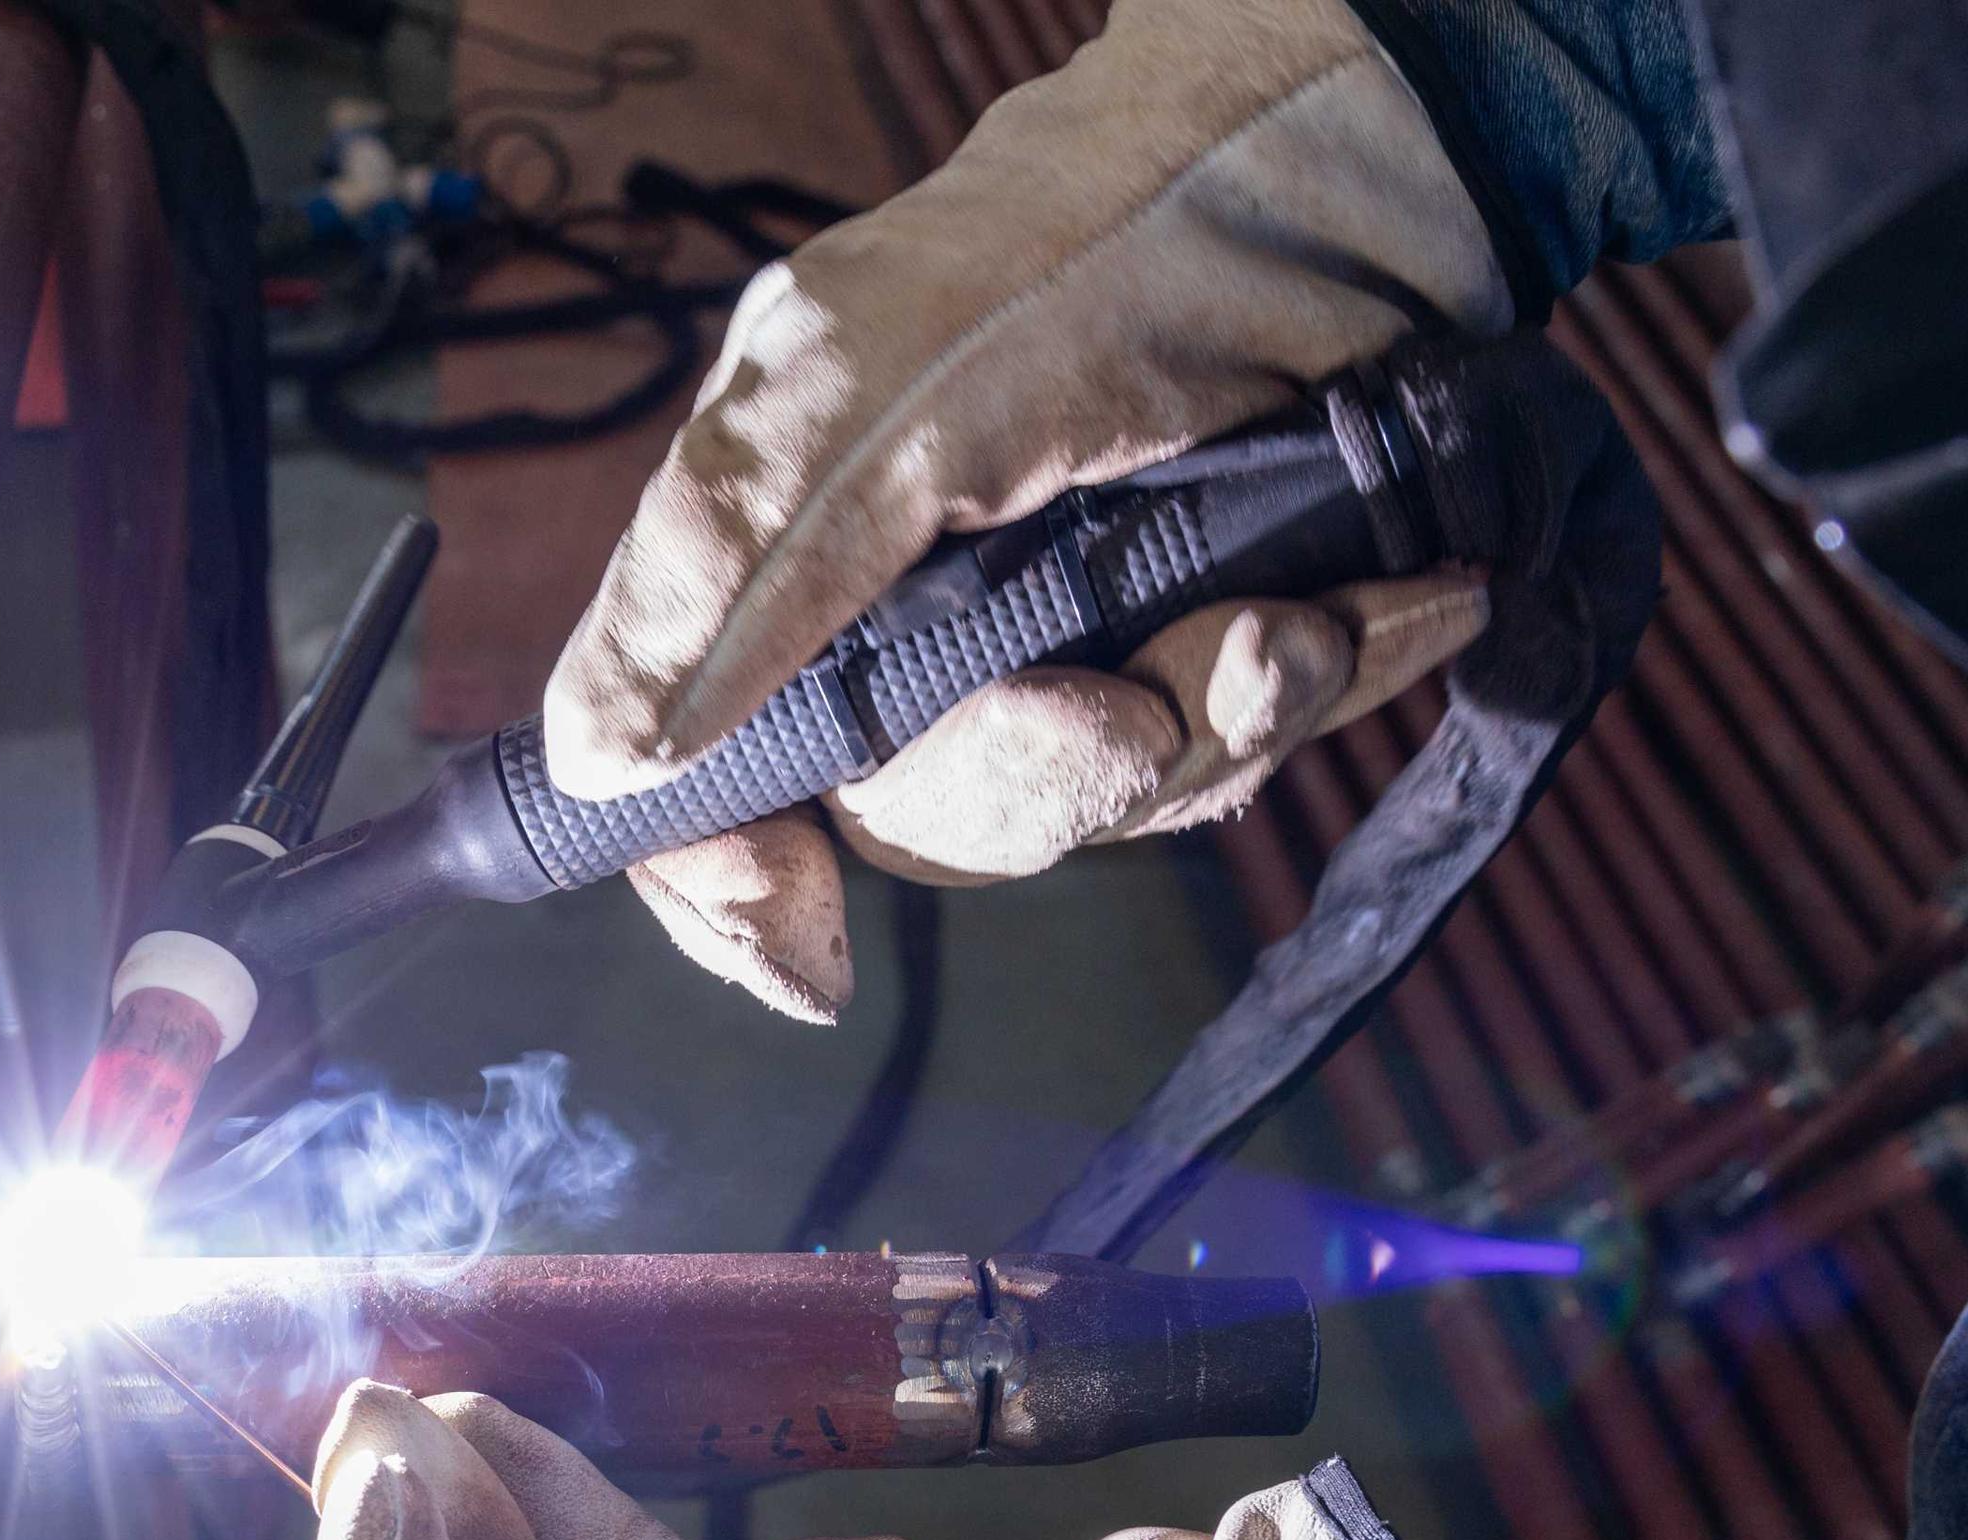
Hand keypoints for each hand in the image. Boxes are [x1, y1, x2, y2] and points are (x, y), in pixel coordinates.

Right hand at [545, 0, 1510, 1019]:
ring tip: (1280, 626)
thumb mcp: (886, 379)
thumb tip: (605, 761)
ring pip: (1084, 804)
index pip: (695, 776)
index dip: (726, 886)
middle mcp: (900, 605)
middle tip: (1127, 712)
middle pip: (911, 821)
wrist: (1361, 172)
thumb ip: (742, 560)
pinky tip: (1359, 616)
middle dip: (1036, 785)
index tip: (806, 941)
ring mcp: (1052, 629)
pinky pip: (1218, 760)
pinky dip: (1298, 700)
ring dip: (1203, 730)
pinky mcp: (1192, 632)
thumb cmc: (1099, 232)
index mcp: (784, 540)